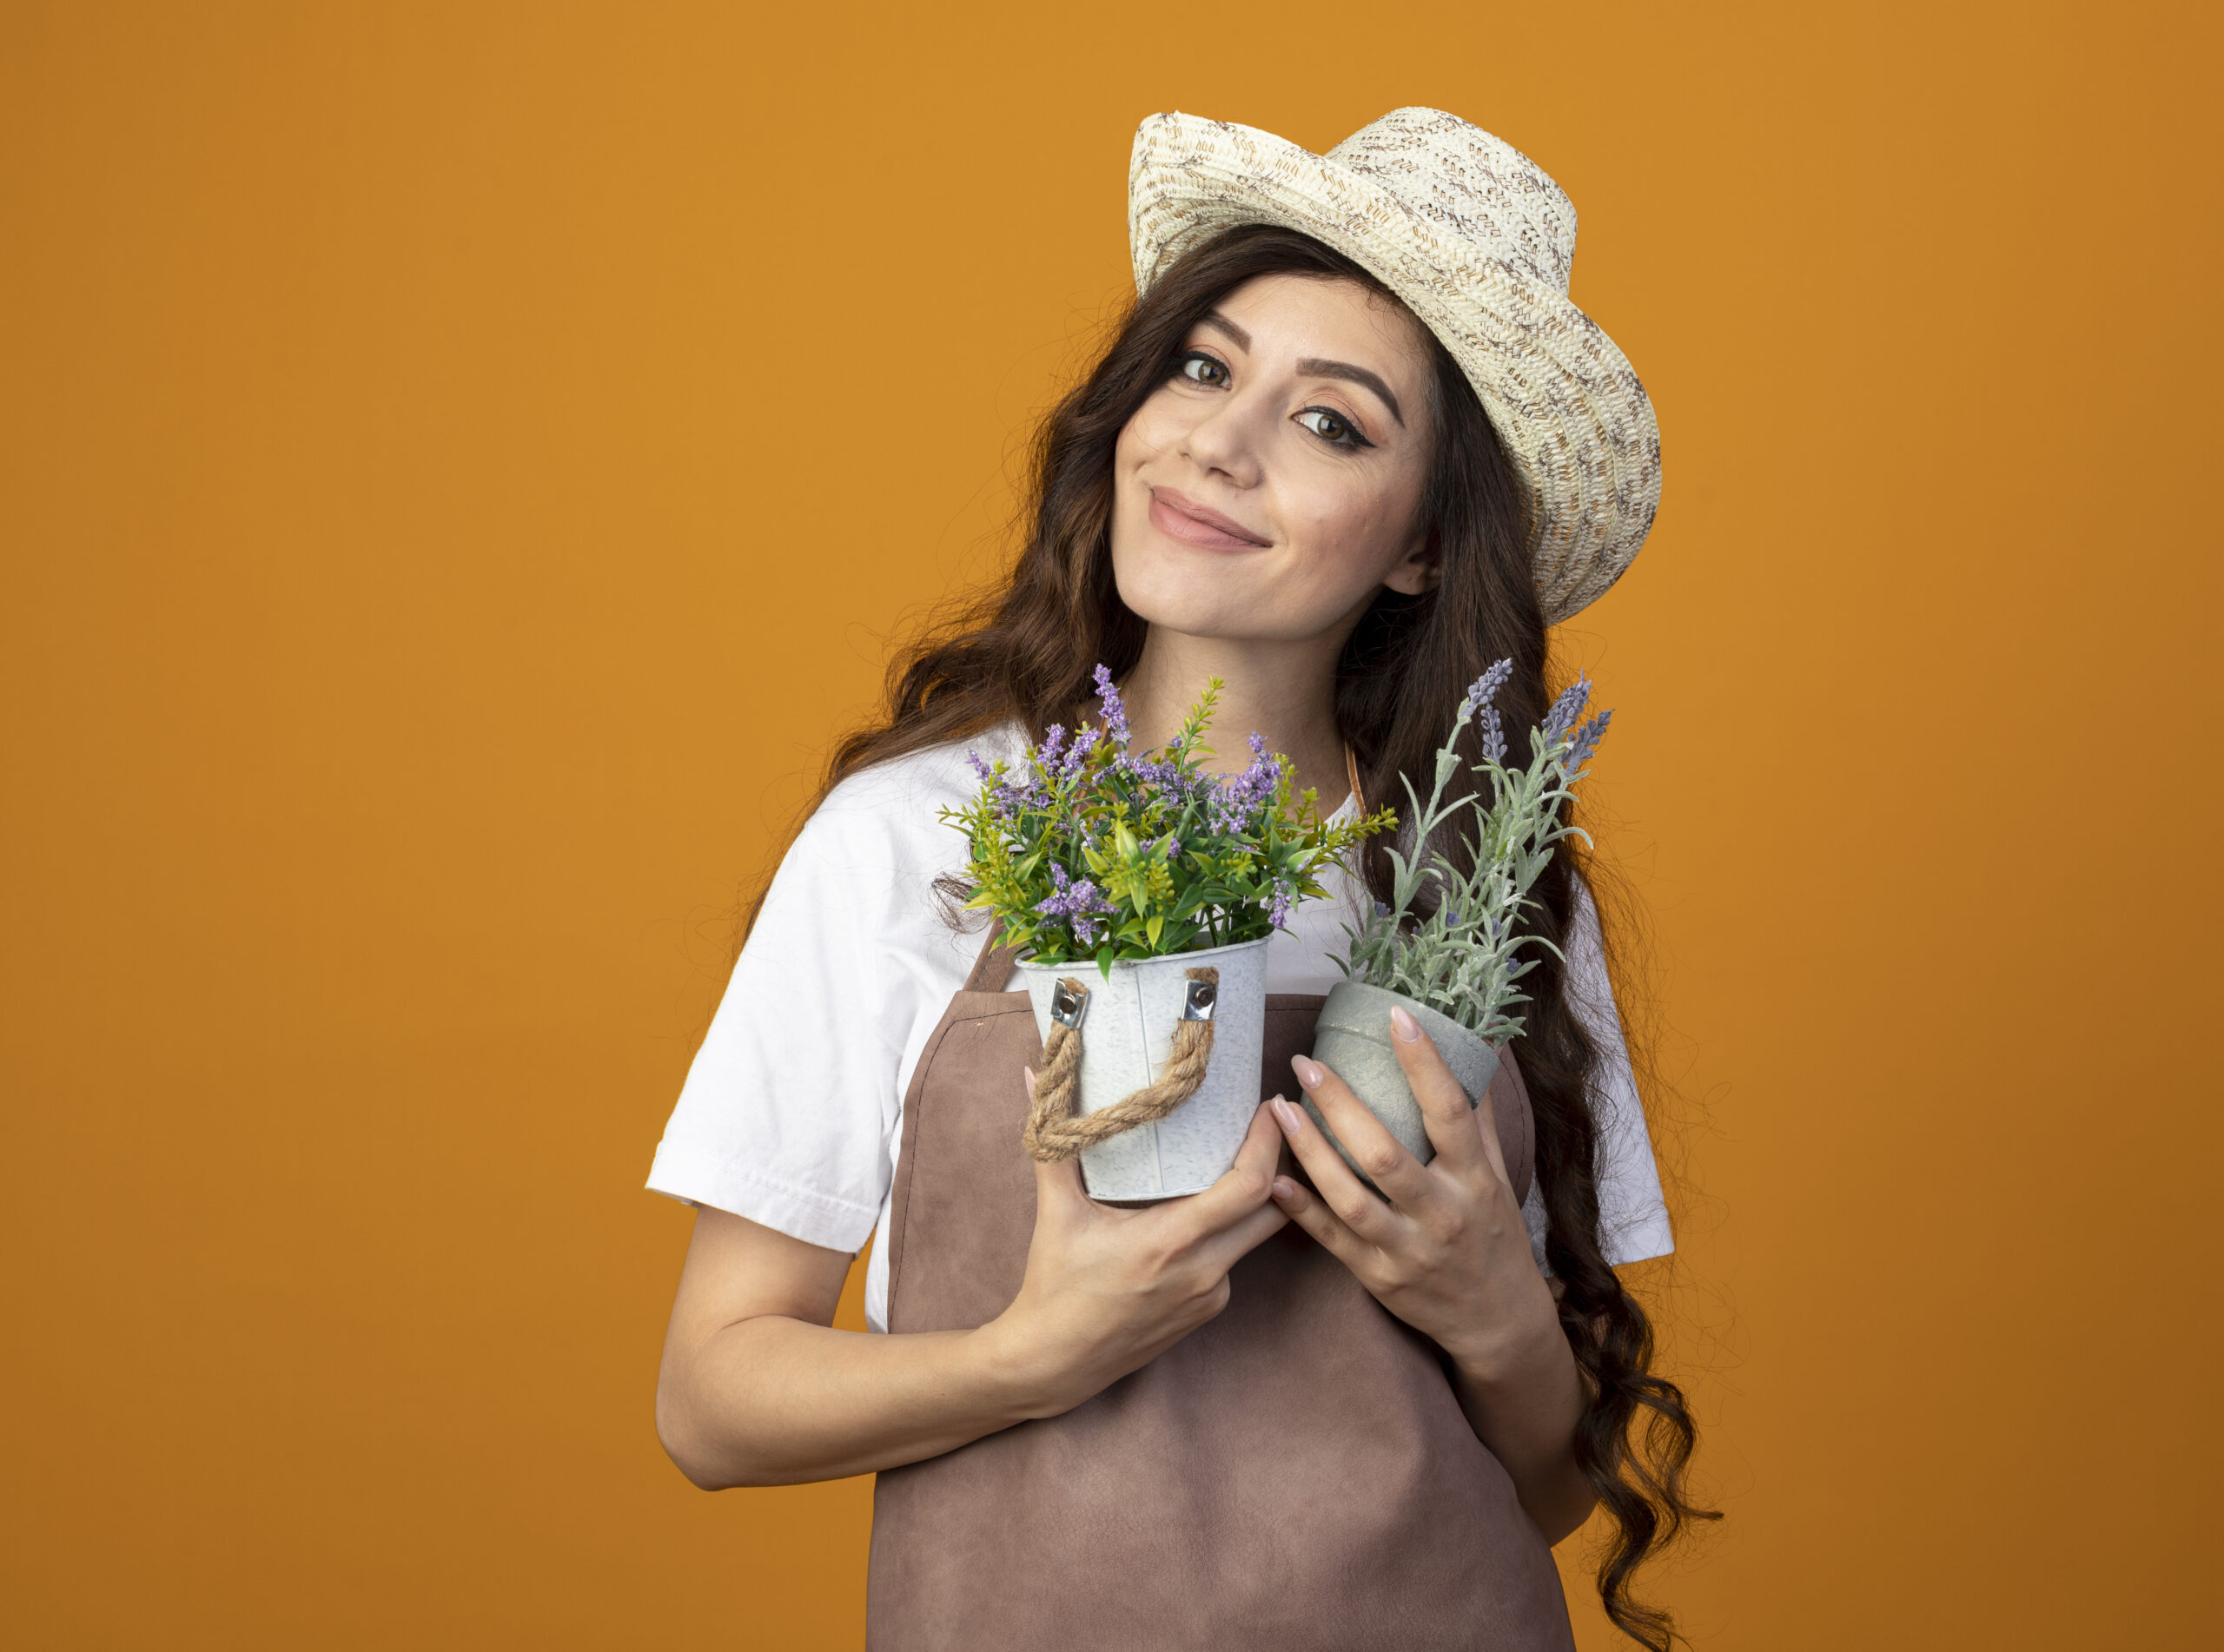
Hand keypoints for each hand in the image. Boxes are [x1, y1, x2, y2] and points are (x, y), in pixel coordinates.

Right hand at [980, 1086, 1288, 1418]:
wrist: (1053, 1364)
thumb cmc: (1054, 1288)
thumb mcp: (1057, 1213)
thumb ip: (1054, 1144)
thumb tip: (1033, 1079)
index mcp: (1172, 1241)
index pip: (1250, 1187)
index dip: (1270, 1144)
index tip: (1271, 1108)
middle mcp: (1203, 1271)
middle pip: (1275, 1210)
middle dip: (1282, 1164)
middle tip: (1272, 1123)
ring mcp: (1210, 1296)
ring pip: (1255, 1237)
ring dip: (1257, 1199)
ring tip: (1242, 1157)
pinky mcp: (1207, 1311)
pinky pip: (1232, 1260)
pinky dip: (1228, 1231)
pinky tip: (1207, 1210)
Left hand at [1267, 1006, 1559, 1378]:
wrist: (1498, 1322)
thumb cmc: (1493, 1234)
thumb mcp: (1497, 1176)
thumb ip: (1478, 1116)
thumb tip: (1476, 1049)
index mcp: (1475, 1179)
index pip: (1450, 1112)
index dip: (1424, 1062)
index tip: (1395, 1016)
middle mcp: (1442, 1214)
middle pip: (1385, 1154)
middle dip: (1340, 1104)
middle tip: (1305, 1063)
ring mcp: (1407, 1249)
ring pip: (1350, 1198)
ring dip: (1309, 1151)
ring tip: (1278, 1108)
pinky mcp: (1378, 1278)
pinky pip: (1332, 1239)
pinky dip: (1300, 1209)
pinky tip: (1274, 1178)